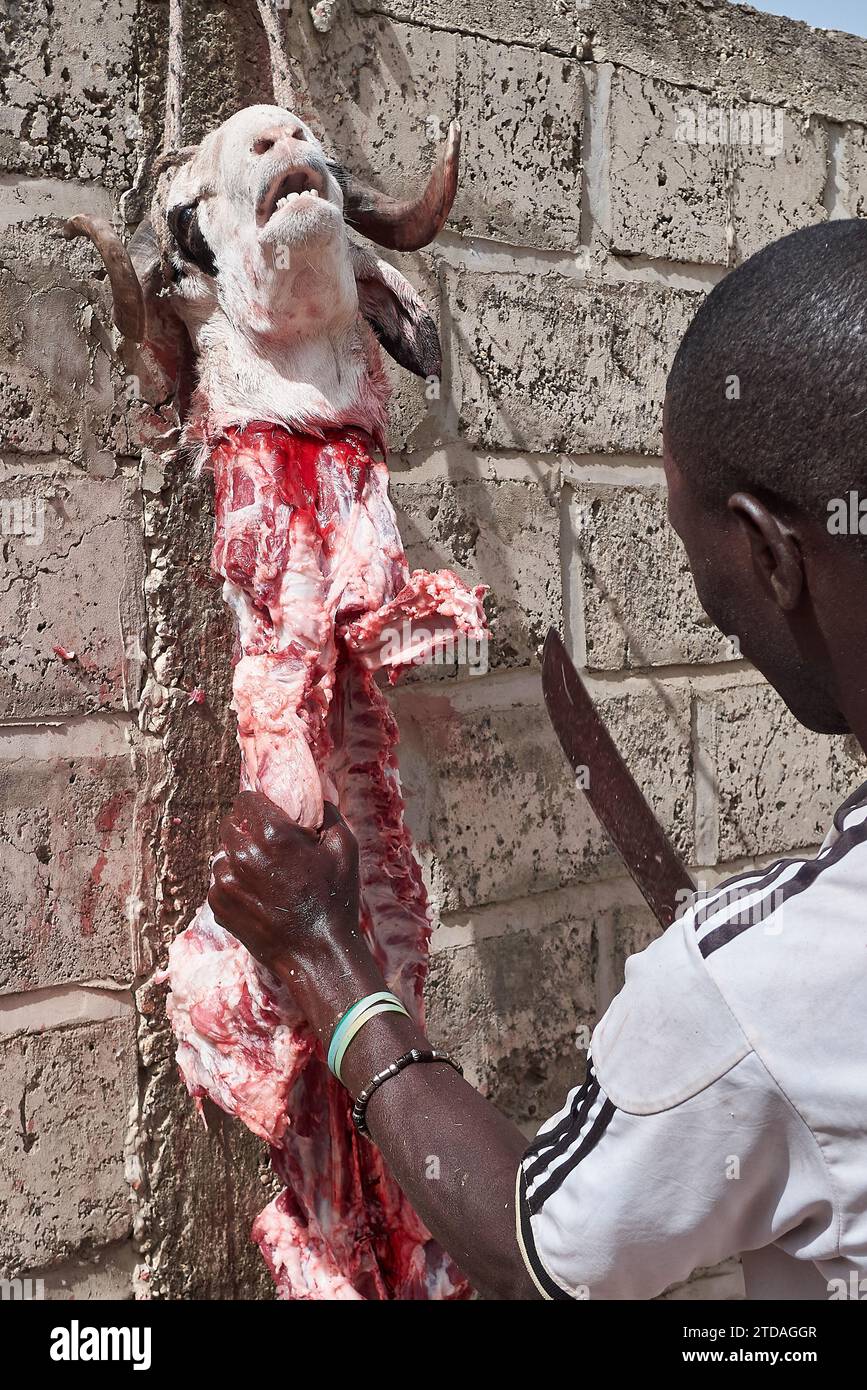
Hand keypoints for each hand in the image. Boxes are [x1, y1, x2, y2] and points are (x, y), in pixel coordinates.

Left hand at [208, 791, 360, 976]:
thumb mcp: (344, 847)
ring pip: (223, 855)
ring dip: (239, 859)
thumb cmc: (334, 900)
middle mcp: (242, 855)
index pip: (245, 799)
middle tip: (269, 846)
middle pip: (230, 826)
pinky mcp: (219, 906)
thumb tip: (314, 797)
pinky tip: (258, 896)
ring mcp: (226, 883)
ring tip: (265, 876)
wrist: (318, 953)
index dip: (259, 805)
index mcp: (271, 834)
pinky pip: (220, 883)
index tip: (269, 815)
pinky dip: (235, 885)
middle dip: (247, 830)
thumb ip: (327, 813)